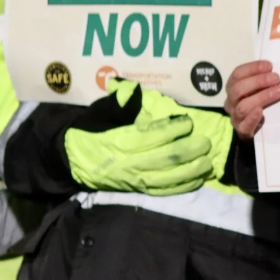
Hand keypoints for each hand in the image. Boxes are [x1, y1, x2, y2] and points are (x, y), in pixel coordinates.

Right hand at [64, 85, 214, 195]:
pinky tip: (198, 179)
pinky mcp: (138, 189)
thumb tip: (132, 88)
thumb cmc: (89, 132)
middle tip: (205, 142)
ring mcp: (134, 178)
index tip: (188, 121)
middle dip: (188, 150)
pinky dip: (182, 186)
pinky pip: (163, 191)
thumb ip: (118, 101)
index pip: (150, 136)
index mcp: (119, 141)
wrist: (72, 161)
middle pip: (164, 158)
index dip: (171, 129)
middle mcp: (129, 162)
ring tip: (207, 162)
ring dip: (191, 170)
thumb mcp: (100, 112)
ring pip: (168, 178)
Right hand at [227, 60, 279, 137]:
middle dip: (259, 81)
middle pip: (238, 89)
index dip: (253, 68)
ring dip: (262, 97)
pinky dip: (252, 117)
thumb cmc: (258, 102)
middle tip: (277, 78)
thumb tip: (277, 70)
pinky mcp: (242, 130)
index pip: (238, 74)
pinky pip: (244, 125)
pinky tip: (261, 111)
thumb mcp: (259, 89)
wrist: (253, 128)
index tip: (270, 66)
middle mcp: (231, 101)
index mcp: (233, 87)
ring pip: (243, 106)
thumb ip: (264, 80)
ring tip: (279, 91)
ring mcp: (235, 116)